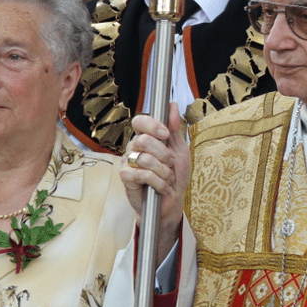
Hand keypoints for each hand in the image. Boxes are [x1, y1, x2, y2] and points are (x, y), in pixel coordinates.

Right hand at [120, 102, 189, 251]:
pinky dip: (158, 182)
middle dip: (164, 154)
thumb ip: (175, 129)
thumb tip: (172, 105)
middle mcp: (134, 147)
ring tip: (168, 178)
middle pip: (144, 140)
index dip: (152, 125)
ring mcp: (127, 162)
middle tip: (171, 164)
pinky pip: (141, 174)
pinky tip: (162, 187)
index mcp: (146, 138)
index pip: (140, 122)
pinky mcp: (126, 178)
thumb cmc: (175, 175)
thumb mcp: (180, 150)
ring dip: (163, 171)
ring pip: (144, 158)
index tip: (166, 135)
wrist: (172, 202)